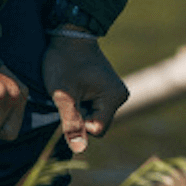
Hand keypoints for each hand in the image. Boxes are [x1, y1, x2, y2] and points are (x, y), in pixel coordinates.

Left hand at [42, 30, 129, 153]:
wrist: (70, 35)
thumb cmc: (64, 62)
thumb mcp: (64, 94)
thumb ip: (72, 123)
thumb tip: (80, 151)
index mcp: (114, 97)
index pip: (96, 130)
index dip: (78, 122)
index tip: (69, 102)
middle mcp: (121, 96)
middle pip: (97, 125)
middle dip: (80, 116)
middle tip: (69, 95)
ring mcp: (116, 93)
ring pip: (95, 117)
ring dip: (80, 109)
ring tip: (72, 90)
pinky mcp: (109, 90)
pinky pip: (95, 108)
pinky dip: (83, 103)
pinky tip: (76, 88)